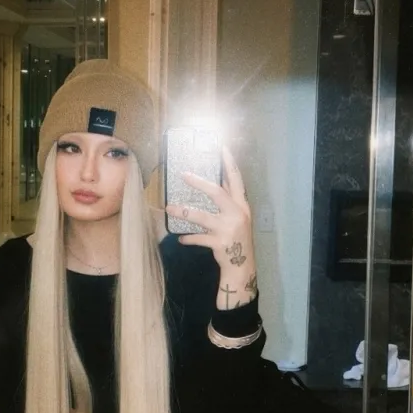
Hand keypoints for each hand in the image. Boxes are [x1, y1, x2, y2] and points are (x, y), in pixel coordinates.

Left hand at [165, 146, 254, 277]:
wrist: (242, 265)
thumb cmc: (237, 237)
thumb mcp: (238, 217)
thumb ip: (228, 200)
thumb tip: (215, 180)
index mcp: (242, 205)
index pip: (236, 180)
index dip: (230, 163)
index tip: (222, 148)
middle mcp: (237, 214)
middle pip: (217, 193)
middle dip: (200, 183)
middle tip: (184, 174)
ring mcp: (228, 229)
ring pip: (202, 217)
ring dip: (184, 212)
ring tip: (169, 208)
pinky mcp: (219, 243)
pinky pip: (199, 238)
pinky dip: (189, 238)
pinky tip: (181, 238)